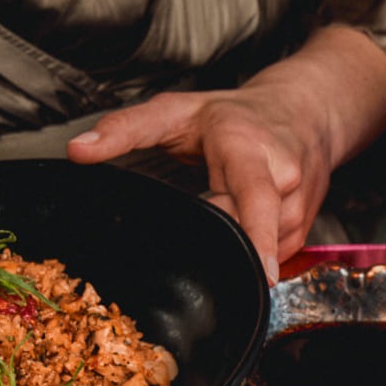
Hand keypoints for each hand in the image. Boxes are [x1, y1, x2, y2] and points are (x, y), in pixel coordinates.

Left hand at [66, 25, 385, 283]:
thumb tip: (78, 151)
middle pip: (255, 231)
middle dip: (228, 242)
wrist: (307, 113)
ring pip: (267, 247)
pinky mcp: (306, 228)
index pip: (257, 200)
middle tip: (208, 229)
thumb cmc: (237, 115)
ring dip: (238, 244)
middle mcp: (283, 178)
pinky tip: (244, 226)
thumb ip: (124, 129)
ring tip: (224, 211)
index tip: (261, 274)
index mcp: (250, 149)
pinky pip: (277, 253)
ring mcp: (301, 206)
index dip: (257, 239)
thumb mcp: (176, 111)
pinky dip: (255, 248)